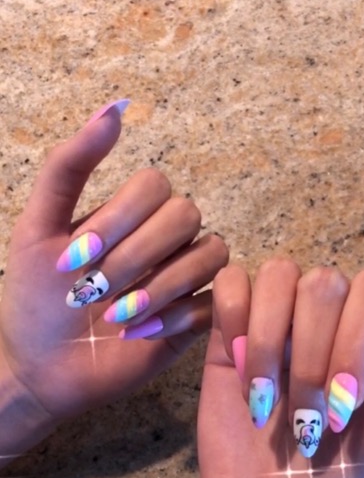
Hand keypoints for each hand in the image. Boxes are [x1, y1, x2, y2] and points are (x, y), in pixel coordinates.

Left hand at [0, 100, 227, 454]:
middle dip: (136, 254)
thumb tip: (116, 109)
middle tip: (93, 290)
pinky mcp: (195, 319)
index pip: (155, 185)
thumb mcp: (37, 228)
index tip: (76, 256)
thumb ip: (70, 167)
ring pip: (211, 253)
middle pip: (186, 215)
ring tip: (117, 316)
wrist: (41, 368)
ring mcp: (183, 279)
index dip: (120, 217)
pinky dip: (178, 315)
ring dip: (161, 285)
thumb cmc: (37, 300)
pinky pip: (214, 301)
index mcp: (130, 215)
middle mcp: (164, 241)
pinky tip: (139, 332)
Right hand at [189, 259, 363, 477]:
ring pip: (279, 274)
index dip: (356, 339)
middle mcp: (326, 317)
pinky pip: (232, 283)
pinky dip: (234, 319)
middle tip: (304, 422)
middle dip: (311, 360)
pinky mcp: (229, 329)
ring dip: (269, 344)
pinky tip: (237, 365)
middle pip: (324, 282)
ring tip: (263, 399)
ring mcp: (277, 319)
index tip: (342, 409)